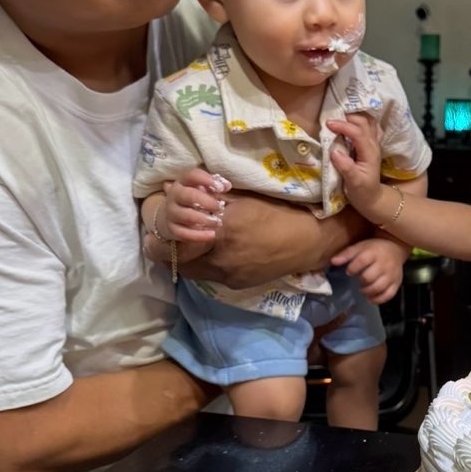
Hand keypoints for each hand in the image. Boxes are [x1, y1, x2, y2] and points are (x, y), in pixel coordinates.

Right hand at [155, 168, 230, 243]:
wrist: (175, 215)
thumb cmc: (196, 199)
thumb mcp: (204, 189)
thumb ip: (216, 186)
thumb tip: (226, 186)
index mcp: (183, 182)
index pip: (192, 175)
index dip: (206, 180)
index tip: (221, 189)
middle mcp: (174, 195)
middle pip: (188, 195)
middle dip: (206, 202)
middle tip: (220, 208)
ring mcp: (171, 212)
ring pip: (186, 216)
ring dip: (204, 220)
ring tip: (218, 222)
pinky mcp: (172, 228)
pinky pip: (183, 234)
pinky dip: (199, 236)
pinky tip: (212, 235)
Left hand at [179, 194, 369, 289]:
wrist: (308, 241)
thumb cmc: (277, 212)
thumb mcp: (242, 198)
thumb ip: (207, 195)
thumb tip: (175, 188)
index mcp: (222, 231)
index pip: (175, 239)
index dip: (163, 234)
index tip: (162, 225)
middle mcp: (221, 258)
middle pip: (178, 260)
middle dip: (170, 249)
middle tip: (169, 236)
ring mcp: (228, 275)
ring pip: (192, 271)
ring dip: (187, 258)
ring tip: (190, 244)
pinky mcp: (236, 284)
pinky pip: (210, 276)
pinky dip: (206, 264)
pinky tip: (214, 253)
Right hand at [326, 114, 386, 221]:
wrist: (373, 199)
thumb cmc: (363, 192)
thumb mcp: (354, 183)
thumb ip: (345, 167)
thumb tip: (334, 152)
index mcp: (370, 152)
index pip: (358, 133)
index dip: (343, 126)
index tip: (328, 124)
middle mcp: (373, 144)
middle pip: (364, 122)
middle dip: (347, 117)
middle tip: (330, 120)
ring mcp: (373, 143)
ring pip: (367, 121)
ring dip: (354, 116)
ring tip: (339, 116)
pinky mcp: (369, 144)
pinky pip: (368, 126)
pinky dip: (359, 120)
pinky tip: (349, 120)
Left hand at [331, 238, 405, 303]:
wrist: (395, 248)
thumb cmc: (374, 249)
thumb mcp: (360, 247)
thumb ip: (346, 254)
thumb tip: (333, 262)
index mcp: (374, 253)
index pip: (361, 261)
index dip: (352, 268)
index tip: (349, 271)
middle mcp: (384, 264)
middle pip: (369, 277)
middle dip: (361, 281)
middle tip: (359, 280)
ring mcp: (392, 275)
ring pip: (378, 288)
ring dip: (368, 292)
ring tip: (363, 290)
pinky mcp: (397, 283)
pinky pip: (388, 295)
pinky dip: (378, 299)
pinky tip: (370, 298)